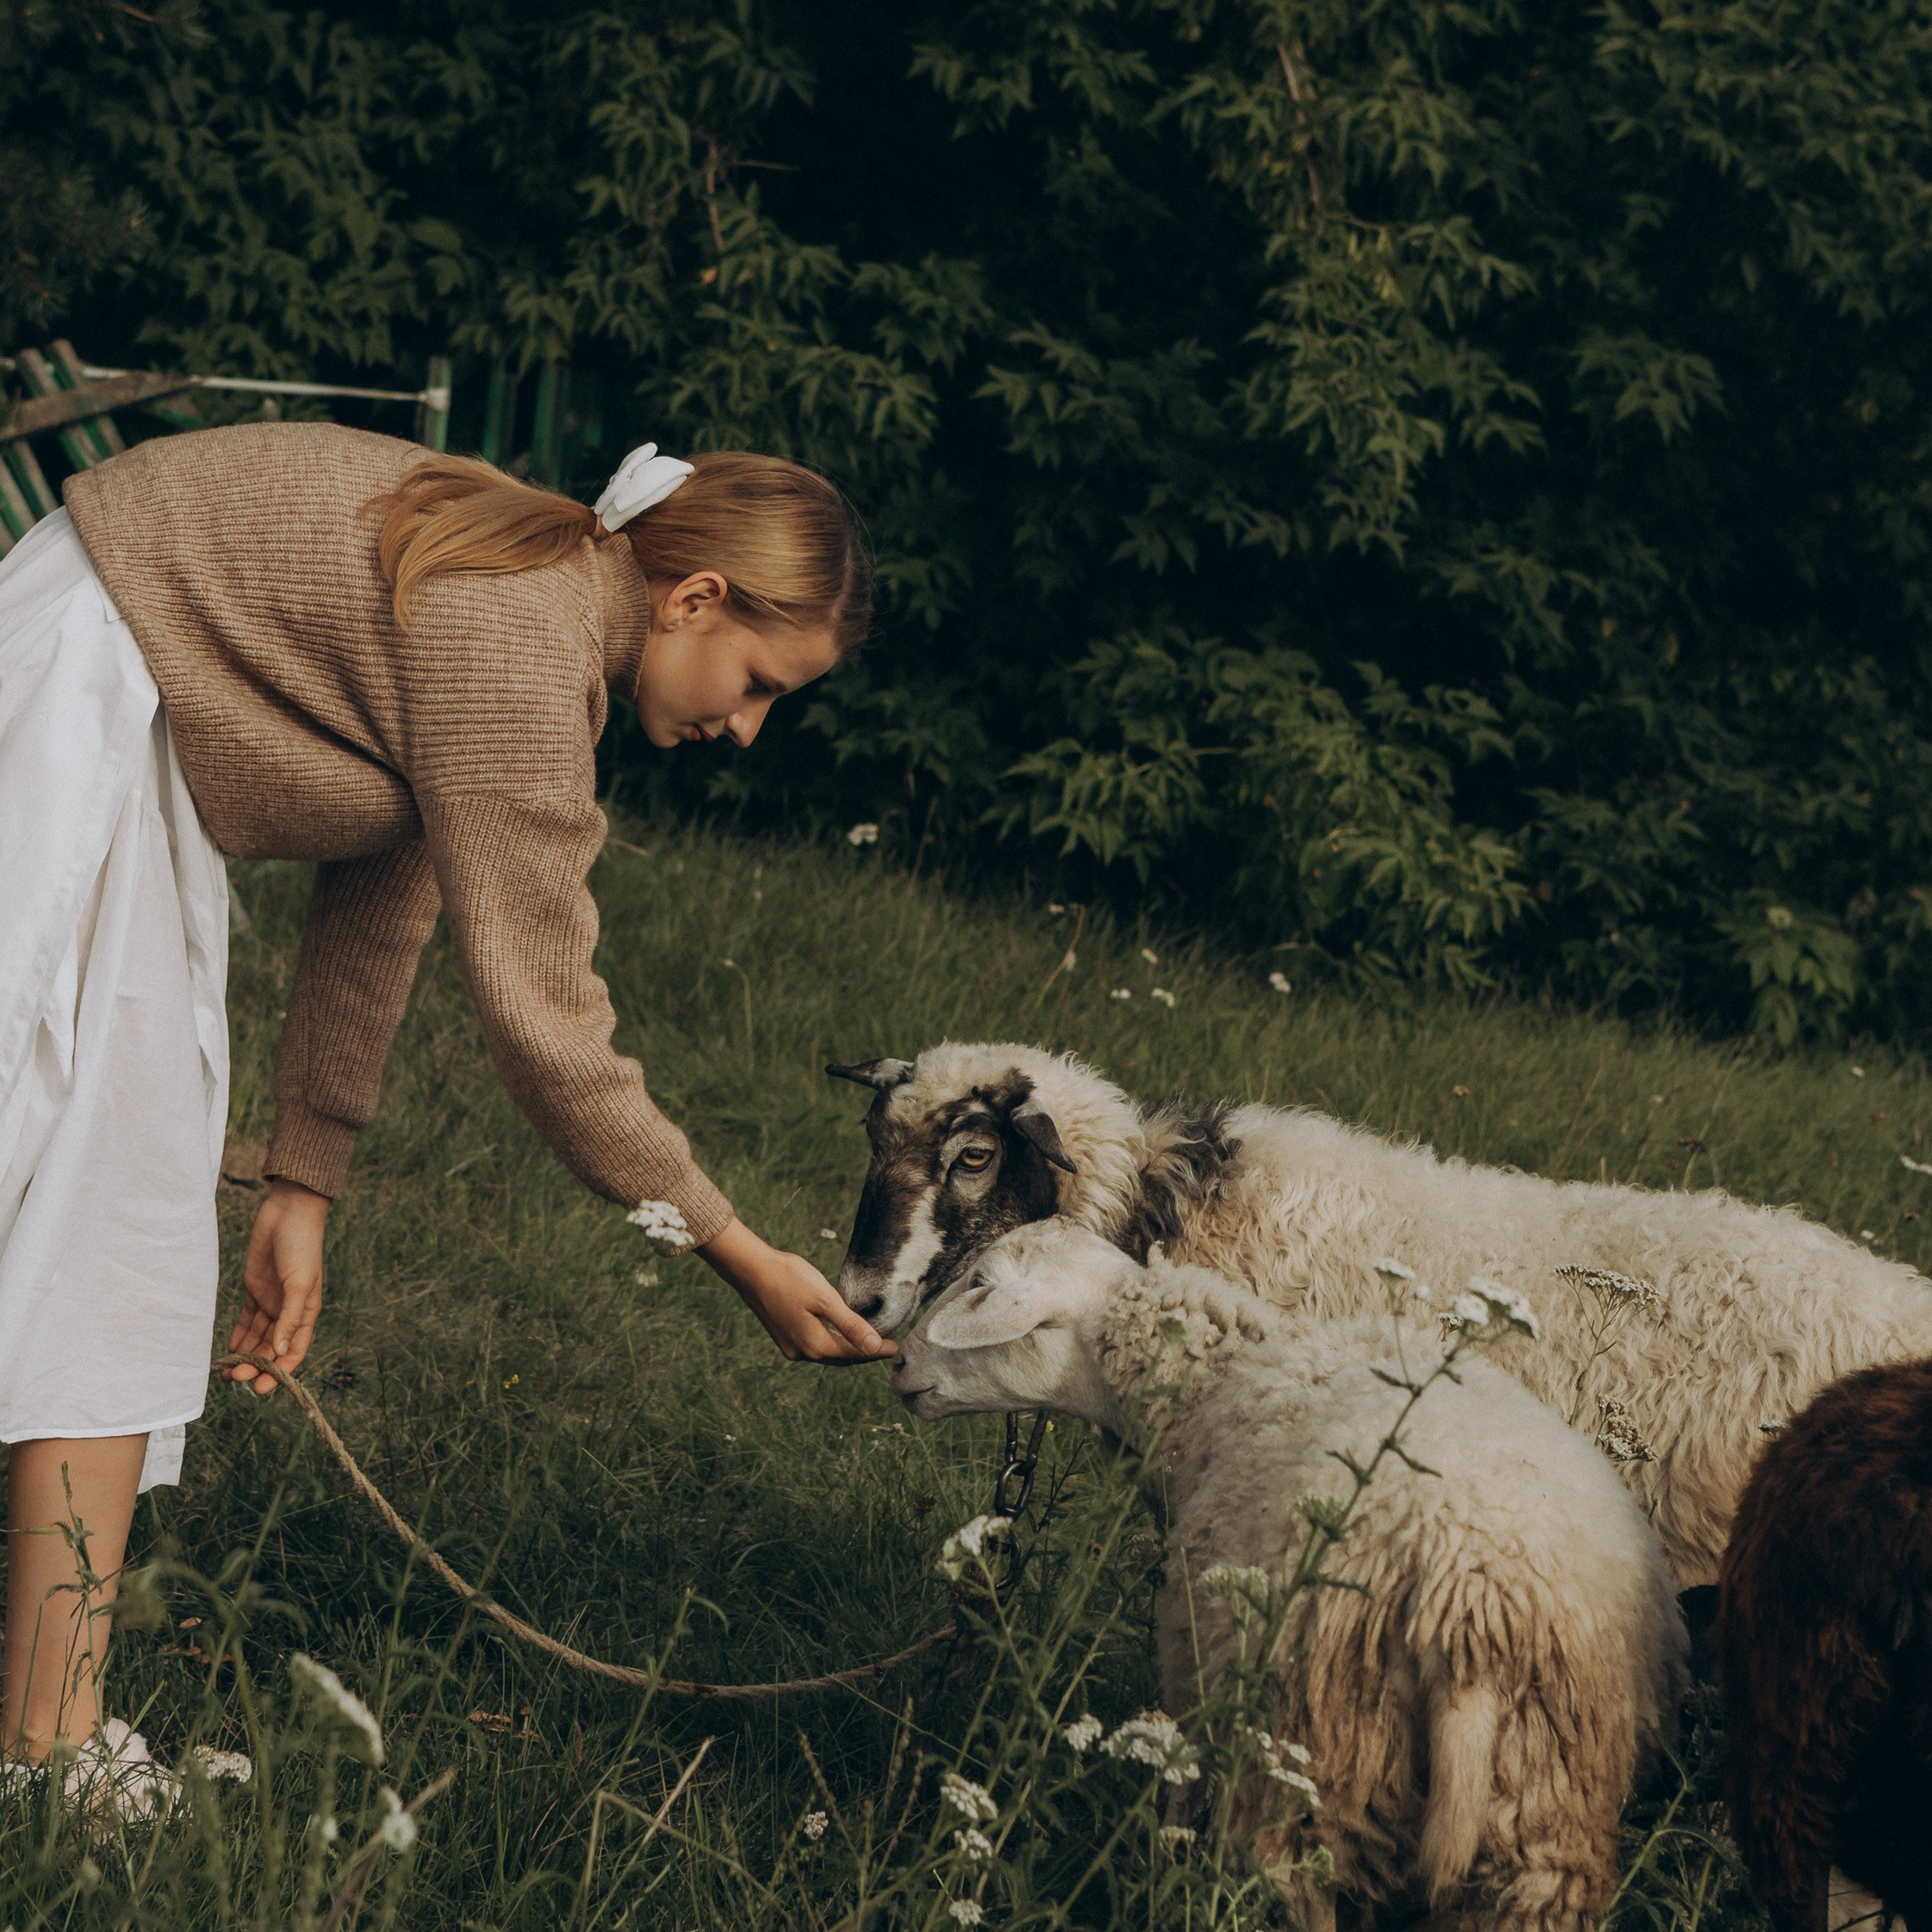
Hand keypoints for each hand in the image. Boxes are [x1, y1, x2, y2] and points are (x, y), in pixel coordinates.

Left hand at [227, 1178, 330, 1394]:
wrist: (288, 1213)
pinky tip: (227, 1349)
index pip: (293, 1351)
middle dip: (255, 1365)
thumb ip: (289, 1318)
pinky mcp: (255, 1290)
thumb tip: (279, 1351)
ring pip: (256, 1337)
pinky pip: (246, 1320)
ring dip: (244, 1354)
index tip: (259, 1387)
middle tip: (235, 1377)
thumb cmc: (301, 1246)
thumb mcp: (298, 1283)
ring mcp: (271, 1301)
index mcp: (306, 1312)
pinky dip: (238, 1336)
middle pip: (271, 1347)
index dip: (279, 1371)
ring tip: (226, 1371)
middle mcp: (289, 1311)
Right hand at [698, 1218, 895, 1363]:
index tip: (897, 1348)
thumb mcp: (825, 1298)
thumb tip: (874, 1347)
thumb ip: (850, 1325)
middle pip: (842, 1358)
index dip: (877, 1350)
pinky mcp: (784, 1337)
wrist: (751, 1270)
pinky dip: (832, 1343)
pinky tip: (839, 1334)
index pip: (855, 1353)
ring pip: (828, 1353)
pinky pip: (815, 1346)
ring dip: (848, 1349)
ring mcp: (790, 1347)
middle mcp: (802, 1353)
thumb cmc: (789, 1278)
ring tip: (869, 1342)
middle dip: (864, 1353)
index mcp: (814, 1345)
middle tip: (887, 1346)